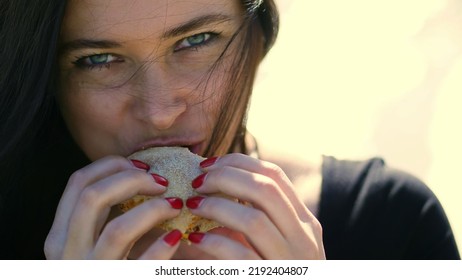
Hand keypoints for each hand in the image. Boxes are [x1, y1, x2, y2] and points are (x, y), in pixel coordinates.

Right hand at [44, 156, 181, 258]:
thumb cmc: (113, 263)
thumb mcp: (98, 237)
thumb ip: (110, 210)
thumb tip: (145, 171)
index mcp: (61, 234)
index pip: (77, 182)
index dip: (112, 165)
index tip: (142, 165)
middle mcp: (67, 253)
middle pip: (92, 197)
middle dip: (132, 180)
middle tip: (163, 182)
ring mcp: (91, 272)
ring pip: (117, 230)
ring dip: (152, 210)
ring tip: (175, 205)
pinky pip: (141, 266)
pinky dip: (162, 248)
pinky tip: (177, 236)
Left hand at [185, 153, 325, 258]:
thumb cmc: (271, 269)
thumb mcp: (271, 241)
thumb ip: (253, 216)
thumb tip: (212, 184)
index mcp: (304, 221)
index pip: (275, 175)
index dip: (239, 162)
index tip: (209, 164)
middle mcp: (304, 238)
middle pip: (265, 189)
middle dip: (225, 177)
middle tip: (196, 181)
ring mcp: (290, 263)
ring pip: (253, 220)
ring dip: (216, 207)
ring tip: (192, 204)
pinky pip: (239, 256)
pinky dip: (213, 242)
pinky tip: (194, 238)